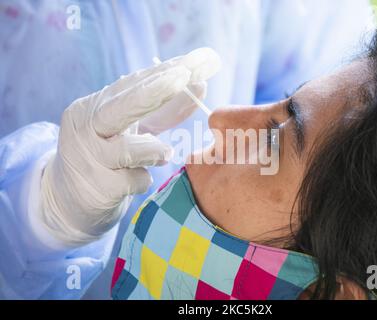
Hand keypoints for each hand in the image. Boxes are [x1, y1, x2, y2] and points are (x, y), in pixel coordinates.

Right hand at [39, 48, 220, 245]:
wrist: (72, 200)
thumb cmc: (109, 157)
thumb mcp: (134, 129)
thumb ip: (165, 111)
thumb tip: (200, 86)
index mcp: (93, 107)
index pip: (131, 84)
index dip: (162, 72)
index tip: (191, 61)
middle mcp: (85, 128)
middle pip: (121, 107)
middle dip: (155, 91)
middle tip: (183, 76)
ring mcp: (89, 159)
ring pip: (129, 150)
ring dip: (154, 150)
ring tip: (166, 152)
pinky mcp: (98, 188)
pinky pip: (134, 181)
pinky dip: (143, 179)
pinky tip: (136, 180)